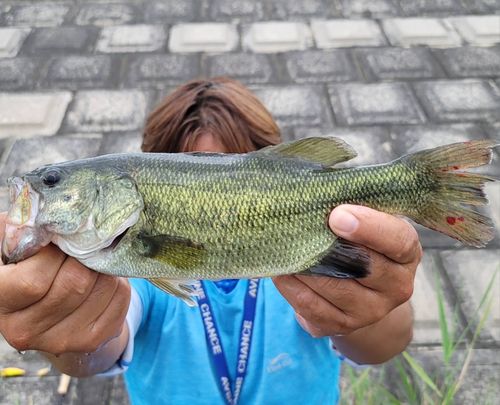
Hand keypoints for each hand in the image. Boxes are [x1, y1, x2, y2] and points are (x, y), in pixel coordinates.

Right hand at [0, 212, 130, 355]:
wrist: (47, 307)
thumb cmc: (28, 264)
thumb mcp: (15, 245)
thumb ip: (22, 231)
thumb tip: (46, 220)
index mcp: (0, 301)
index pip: (34, 281)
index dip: (53, 256)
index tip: (57, 244)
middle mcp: (25, 330)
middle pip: (75, 283)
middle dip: (84, 257)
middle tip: (82, 247)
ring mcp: (59, 341)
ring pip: (102, 288)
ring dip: (103, 266)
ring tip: (91, 261)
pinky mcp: (90, 340)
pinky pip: (119, 298)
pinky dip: (118, 281)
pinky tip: (103, 279)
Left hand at [273, 205, 420, 338]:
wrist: (361, 293)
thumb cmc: (361, 244)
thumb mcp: (369, 224)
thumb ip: (354, 209)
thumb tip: (318, 193)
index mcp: (406, 254)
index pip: (399, 241)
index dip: (370, 227)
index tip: (337, 215)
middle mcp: (396, 287)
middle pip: (362, 267)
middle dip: (326, 246)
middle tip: (296, 227)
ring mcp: (371, 311)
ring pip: (331, 286)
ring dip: (302, 264)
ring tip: (283, 245)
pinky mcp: (342, 325)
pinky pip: (310, 305)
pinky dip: (291, 286)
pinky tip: (280, 269)